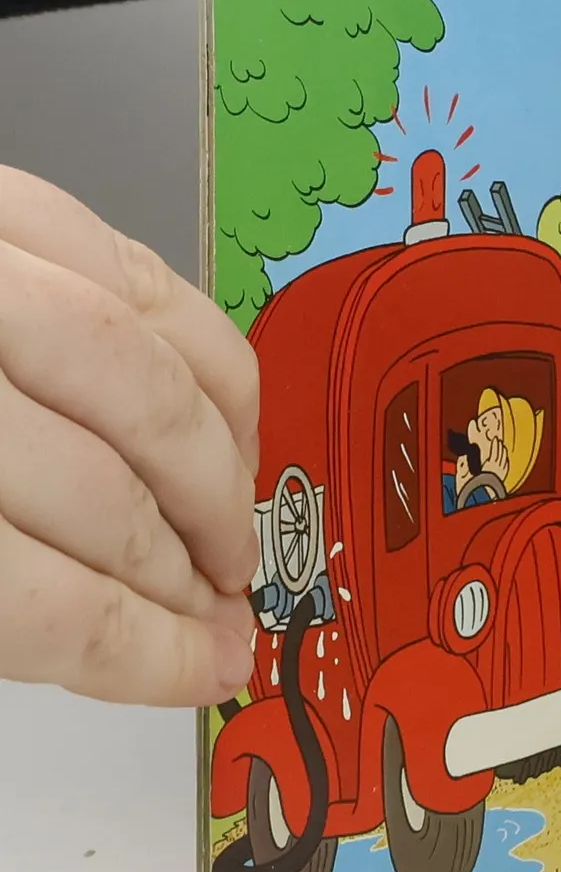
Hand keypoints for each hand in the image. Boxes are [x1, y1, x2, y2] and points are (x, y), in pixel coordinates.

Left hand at [0, 165, 258, 704]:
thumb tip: (108, 635)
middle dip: (187, 578)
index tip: (201, 670)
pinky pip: (146, 278)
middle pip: (107, 503)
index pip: (49, 606)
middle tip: (220, 612)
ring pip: (149, 390)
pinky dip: (210, 360)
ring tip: (228, 529)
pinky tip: (222, 421)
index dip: (147, 653)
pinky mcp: (0, 202)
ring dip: (216, 480)